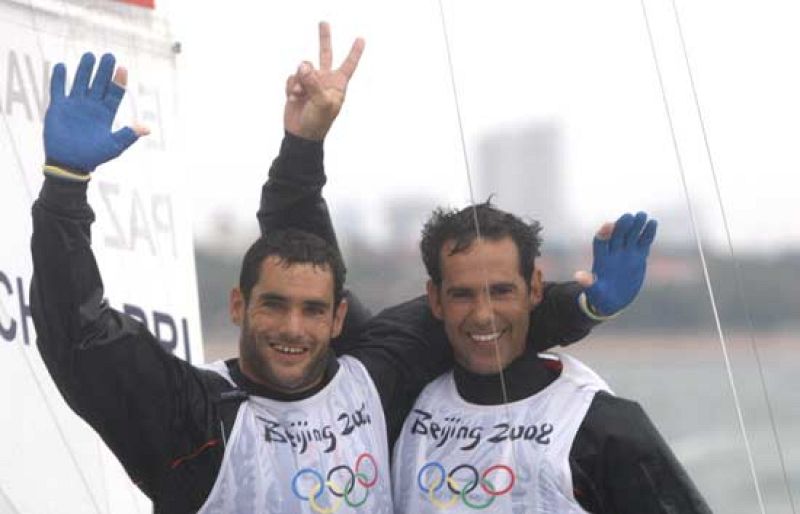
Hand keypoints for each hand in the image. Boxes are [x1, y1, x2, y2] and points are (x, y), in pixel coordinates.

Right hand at [44, 52, 148, 172]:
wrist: (71, 163)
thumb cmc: (94, 156)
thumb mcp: (114, 146)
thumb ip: (128, 135)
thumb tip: (147, 128)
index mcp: (106, 113)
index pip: (114, 93)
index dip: (118, 80)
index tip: (122, 68)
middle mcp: (92, 106)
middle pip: (99, 84)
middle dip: (103, 71)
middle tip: (109, 55)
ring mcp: (75, 105)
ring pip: (80, 83)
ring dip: (84, 70)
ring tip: (89, 56)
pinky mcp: (59, 108)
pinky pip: (58, 90)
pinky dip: (59, 79)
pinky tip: (62, 67)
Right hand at [284, 22, 364, 140]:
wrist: (301, 135)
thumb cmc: (318, 122)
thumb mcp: (322, 103)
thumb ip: (314, 82)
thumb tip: (303, 64)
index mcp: (338, 84)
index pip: (348, 65)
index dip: (355, 52)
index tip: (361, 39)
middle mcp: (325, 80)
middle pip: (325, 54)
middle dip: (324, 38)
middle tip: (323, 22)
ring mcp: (310, 82)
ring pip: (303, 67)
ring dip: (299, 80)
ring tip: (300, 95)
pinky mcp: (297, 86)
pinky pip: (292, 77)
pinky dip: (291, 87)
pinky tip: (294, 98)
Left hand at [574, 212, 656, 315]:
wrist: (614, 300)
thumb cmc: (600, 296)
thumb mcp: (594, 292)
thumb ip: (589, 283)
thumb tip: (578, 277)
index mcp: (601, 258)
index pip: (601, 242)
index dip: (604, 233)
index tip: (609, 225)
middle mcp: (613, 252)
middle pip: (617, 235)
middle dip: (622, 225)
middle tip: (629, 216)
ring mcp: (626, 253)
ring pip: (631, 235)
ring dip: (636, 225)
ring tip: (642, 215)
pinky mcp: (638, 256)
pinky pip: (643, 242)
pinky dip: (648, 233)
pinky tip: (653, 222)